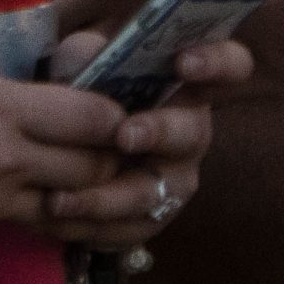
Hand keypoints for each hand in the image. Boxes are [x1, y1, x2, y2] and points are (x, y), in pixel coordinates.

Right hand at [0, 35, 129, 268]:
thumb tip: (0, 79)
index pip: (91, 117)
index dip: (113, 116)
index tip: (114, 114)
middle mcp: (4, 162)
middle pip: (92, 170)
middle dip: (106, 160)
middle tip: (100, 150)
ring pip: (59, 205)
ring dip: (67, 193)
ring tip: (56, 176)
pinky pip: (9, 225)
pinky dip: (15, 212)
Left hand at [30, 33, 254, 247]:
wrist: (70, 140)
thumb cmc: (93, 87)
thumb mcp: (88, 58)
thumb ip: (89, 53)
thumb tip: (87, 58)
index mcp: (188, 84)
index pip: (231, 66)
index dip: (217, 62)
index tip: (184, 61)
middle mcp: (191, 133)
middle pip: (191, 134)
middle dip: (159, 132)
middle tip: (124, 135)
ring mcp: (174, 180)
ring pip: (152, 195)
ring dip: (107, 199)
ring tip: (60, 199)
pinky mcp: (151, 219)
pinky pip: (126, 230)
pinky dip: (88, 227)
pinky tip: (53, 219)